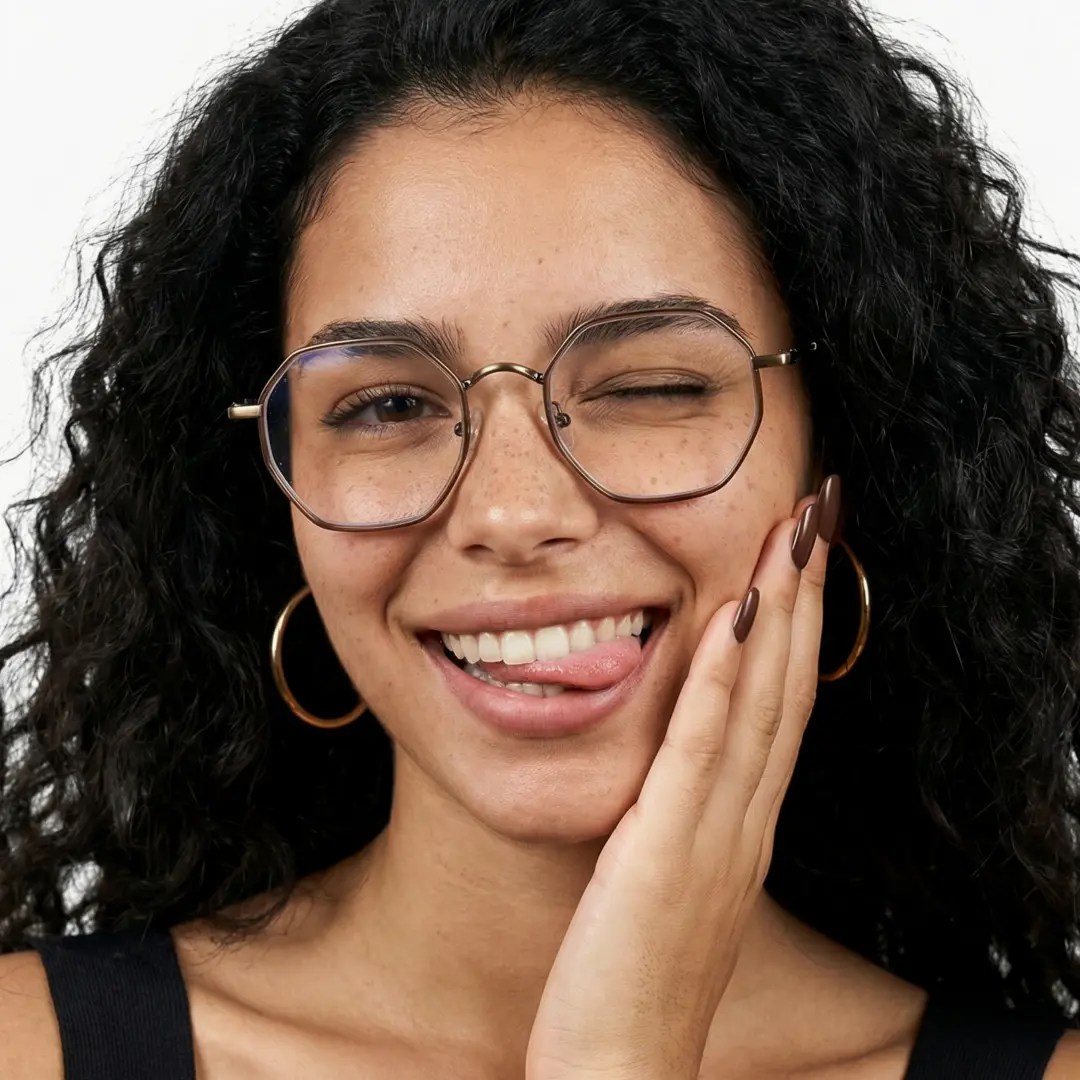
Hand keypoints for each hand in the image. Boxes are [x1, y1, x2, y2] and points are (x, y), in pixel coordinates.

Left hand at [525, 483, 834, 1079]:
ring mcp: (715, 831)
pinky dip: (725, 675)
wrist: (618, 1073)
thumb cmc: (630, 979)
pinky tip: (737, 613)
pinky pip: (702, 745)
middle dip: (808, 593)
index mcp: (740, 826)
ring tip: (797, 531)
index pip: (782, 708)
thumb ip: (679, 823)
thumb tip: (673, 771)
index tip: (805, 555)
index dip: (801, 627)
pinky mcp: (668, 845)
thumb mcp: (665, 883)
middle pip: (789, 687)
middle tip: (821, 511)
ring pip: (762, 702)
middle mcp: (743, 820)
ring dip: (783, 610)